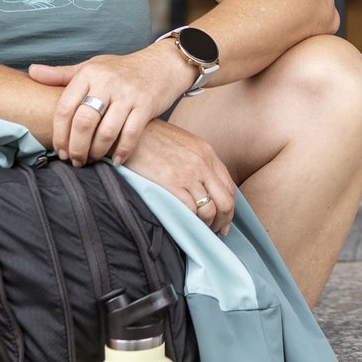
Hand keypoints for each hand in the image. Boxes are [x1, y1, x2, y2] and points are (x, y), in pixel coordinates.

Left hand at [28, 46, 187, 166]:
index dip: (59, 133)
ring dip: (96, 152)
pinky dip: (121, 151)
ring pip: (106, 132)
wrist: (162, 64)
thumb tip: (31, 72)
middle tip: (74, 160)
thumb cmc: (122, 69)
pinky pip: (130, 134)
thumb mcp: (91, 67)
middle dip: (76, 147)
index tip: (59, 150)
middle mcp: (108, 82)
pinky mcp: (146, 106)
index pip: (65, 107)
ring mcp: (128, 95)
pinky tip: (114, 159)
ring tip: (92, 160)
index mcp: (89, 73)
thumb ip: (62, 74)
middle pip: (84, 122)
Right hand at [119, 121, 236, 234]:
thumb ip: (197, 161)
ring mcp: (188, 174)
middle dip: (223, 221)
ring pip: (210, 210)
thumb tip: (203, 185)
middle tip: (215, 231)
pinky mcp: (171, 184)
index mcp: (207, 153)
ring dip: (206, 225)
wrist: (132, 130)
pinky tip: (185, 224)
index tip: (224, 221)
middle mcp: (203, 164)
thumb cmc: (153, 137)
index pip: (229, 187)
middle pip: (225, 202)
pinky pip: (190, 210)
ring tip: (198, 230)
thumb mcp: (183, 143)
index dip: (229, 209)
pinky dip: (191, 222)